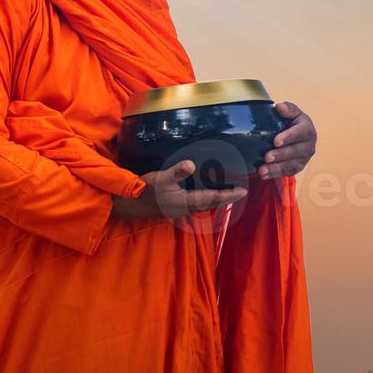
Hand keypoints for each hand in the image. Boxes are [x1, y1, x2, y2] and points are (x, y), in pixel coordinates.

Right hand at [112, 161, 247, 219]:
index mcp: (187, 202)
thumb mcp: (161, 178)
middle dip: (227, 197)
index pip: (214, 198)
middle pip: (212, 203)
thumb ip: (177, 172)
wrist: (128, 204)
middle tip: (240, 190)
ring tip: (228, 190)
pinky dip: (205, 196)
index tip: (243, 191)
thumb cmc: (144, 191)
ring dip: (216, 198)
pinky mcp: (175, 206)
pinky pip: (196, 202)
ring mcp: (181, 208)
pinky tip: (205, 190)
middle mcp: (187, 208)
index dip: (229, 195)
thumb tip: (192, 164)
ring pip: (204, 203)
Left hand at [259, 101, 315, 178]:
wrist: (294, 135)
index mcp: (307, 128)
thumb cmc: (290, 121)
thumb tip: (279, 107)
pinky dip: (275, 174)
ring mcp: (304, 157)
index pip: (300, 133)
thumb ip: (287, 109)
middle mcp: (309, 144)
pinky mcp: (299, 166)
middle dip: (281, 155)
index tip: (275, 141)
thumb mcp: (291, 113)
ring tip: (262, 170)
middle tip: (267, 157)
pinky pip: (287, 172)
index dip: (288, 137)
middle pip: (296, 151)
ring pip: (292, 164)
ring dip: (276, 168)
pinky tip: (263, 175)